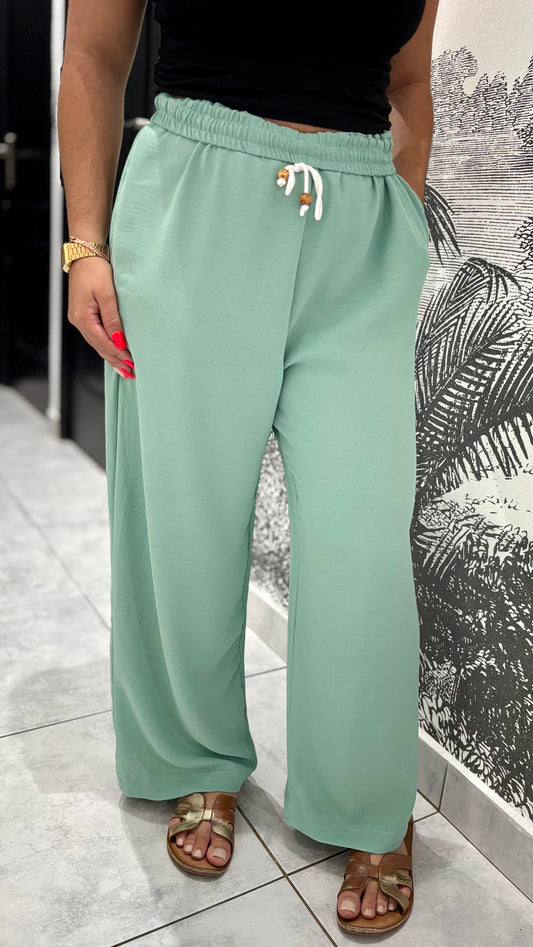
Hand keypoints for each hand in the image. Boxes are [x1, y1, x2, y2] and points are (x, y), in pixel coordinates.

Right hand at [66, 256, 134, 377]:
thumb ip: (113, 319)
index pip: (103, 343)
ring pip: (97, 344)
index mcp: (82, 318)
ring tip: (125, 369)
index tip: (133, 364)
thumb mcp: (107, 294)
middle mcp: (78, 321)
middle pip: (99, 347)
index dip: (118, 355)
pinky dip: (106, 346)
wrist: (86, 254)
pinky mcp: (84, 315)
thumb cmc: (96, 270)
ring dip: (111, 356)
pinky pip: (96, 336)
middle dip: (116, 361)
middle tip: (131, 373)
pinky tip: (114, 353)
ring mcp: (80, 319)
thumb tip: (119, 341)